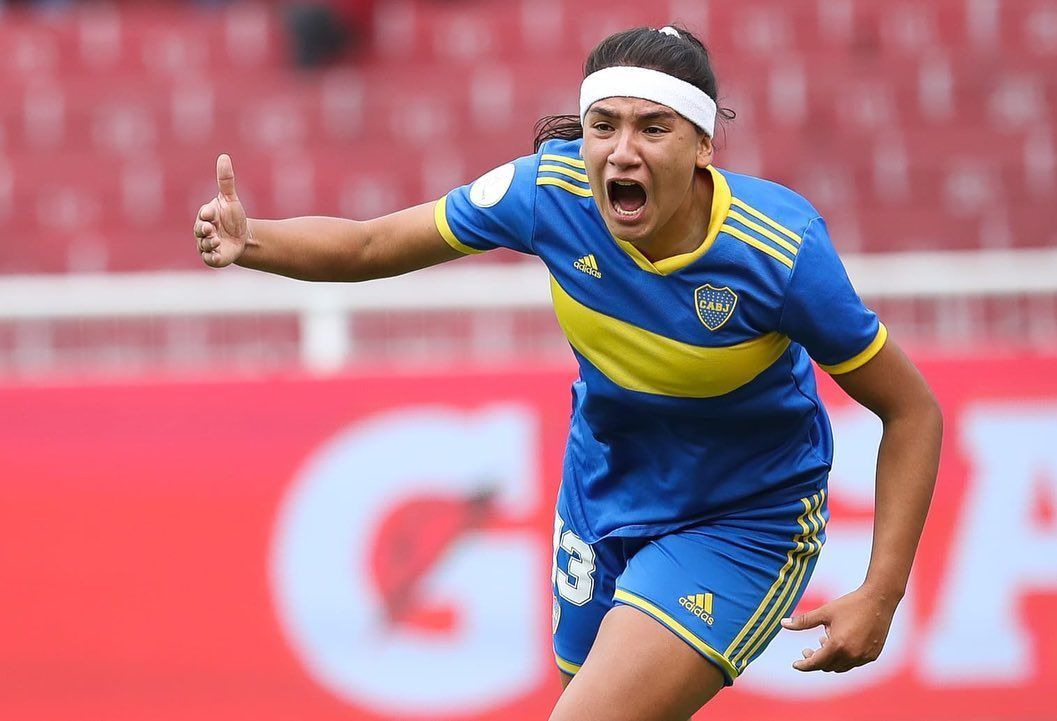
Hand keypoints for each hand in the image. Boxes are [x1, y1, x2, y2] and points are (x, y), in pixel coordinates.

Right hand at [194, 154, 249, 267]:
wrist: (242, 238)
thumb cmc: (233, 217)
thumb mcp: (230, 199)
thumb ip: (226, 180)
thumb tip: (224, 156)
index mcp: (206, 216)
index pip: (203, 214)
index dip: (206, 215)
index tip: (210, 214)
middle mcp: (202, 231)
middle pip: (200, 231)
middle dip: (204, 230)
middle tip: (210, 229)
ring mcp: (206, 245)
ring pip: (204, 245)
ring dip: (209, 243)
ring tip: (217, 241)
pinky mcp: (213, 258)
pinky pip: (210, 259)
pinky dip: (213, 258)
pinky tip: (218, 255)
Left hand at [780, 586, 898, 672]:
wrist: (879, 600)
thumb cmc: (850, 604)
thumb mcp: (824, 612)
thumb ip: (803, 621)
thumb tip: (783, 623)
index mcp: (838, 645)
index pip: (816, 663)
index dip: (804, 665)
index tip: (795, 664)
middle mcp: (852, 655)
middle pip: (827, 666)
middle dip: (815, 660)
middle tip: (807, 650)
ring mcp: (864, 657)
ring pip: (841, 667)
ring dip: (830, 659)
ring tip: (824, 642)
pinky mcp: (873, 655)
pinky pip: (854, 663)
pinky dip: (844, 658)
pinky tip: (840, 644)